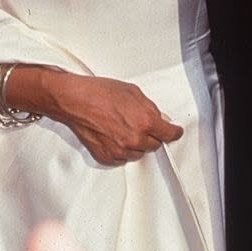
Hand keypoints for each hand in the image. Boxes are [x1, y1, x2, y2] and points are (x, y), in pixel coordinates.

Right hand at [19, 71, 183, 165]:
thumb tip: (160, 119)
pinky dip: (121, 149)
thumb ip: (151, 108)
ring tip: (123, 126)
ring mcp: (120, 152)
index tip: (175, 132)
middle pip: (154, 145)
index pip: (169, 135)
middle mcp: (135, 140)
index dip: (174, 132)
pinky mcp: (107, 158)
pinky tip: (113, 134)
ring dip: (136, 143)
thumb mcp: (133, 92)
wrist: (76, 101)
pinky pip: (122, 158)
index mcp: (146, 122)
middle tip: (140, 123)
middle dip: (151, 135)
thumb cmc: (101, 92)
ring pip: (138, 153)